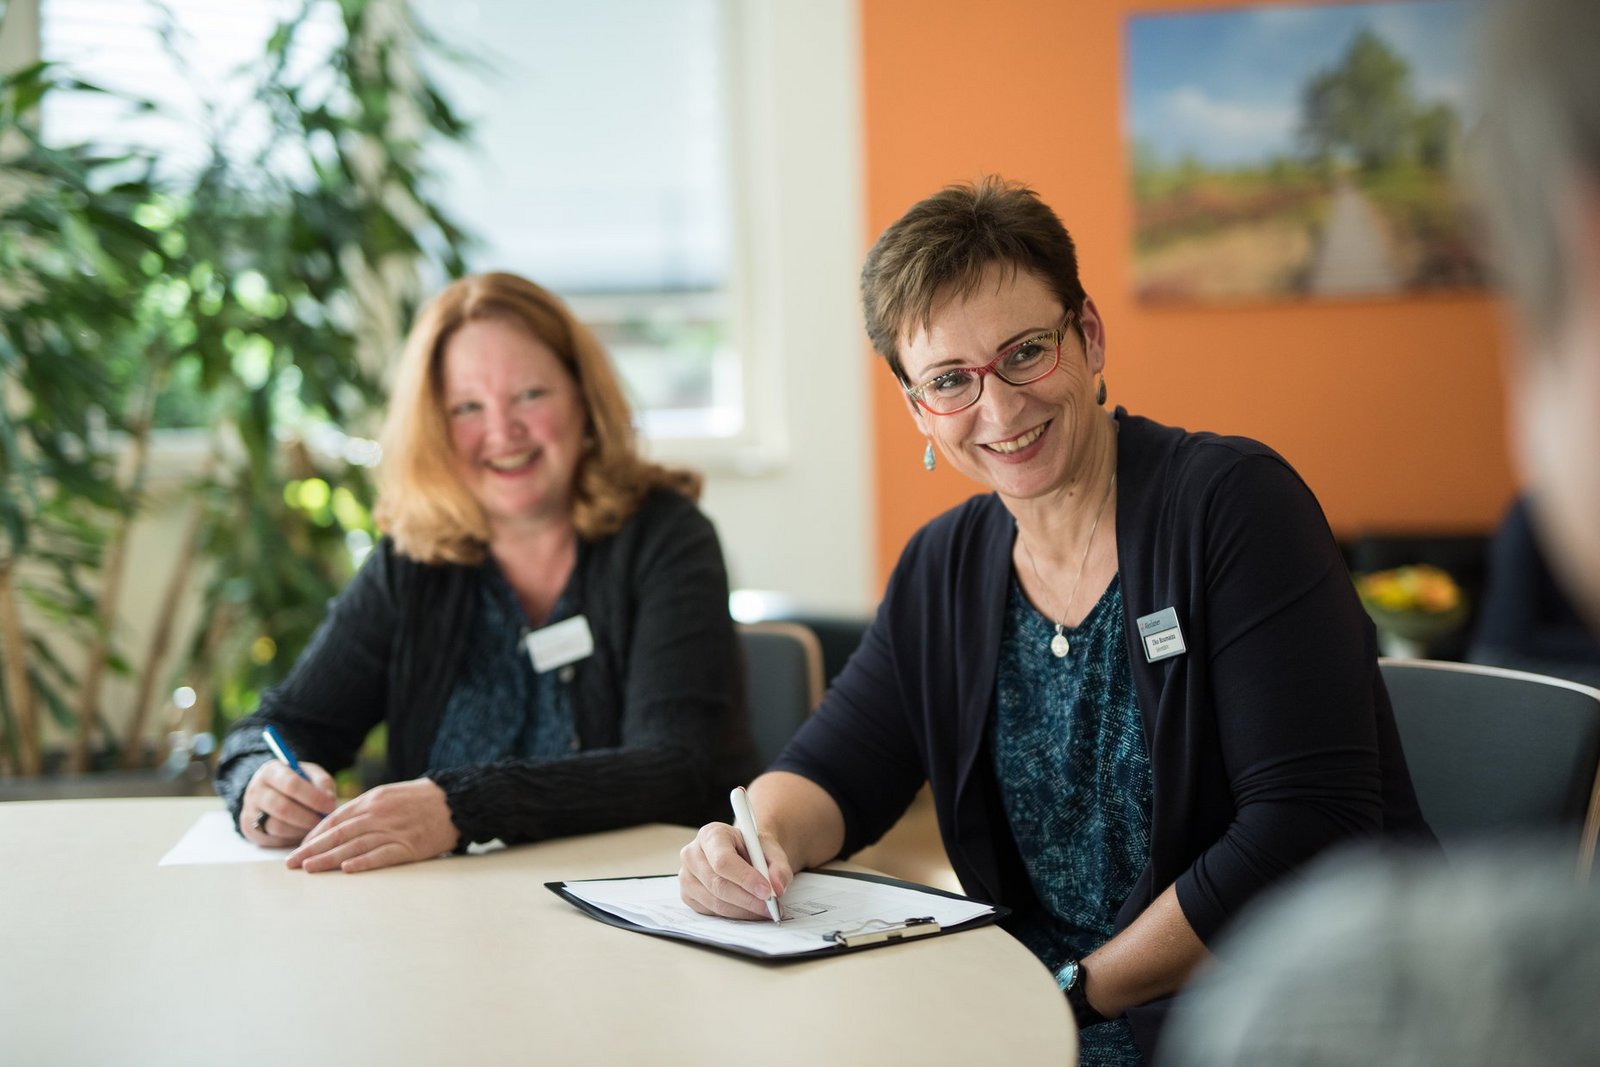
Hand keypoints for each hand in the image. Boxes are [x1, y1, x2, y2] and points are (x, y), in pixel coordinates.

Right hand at [241, 759, 337, 847]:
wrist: (272, 792)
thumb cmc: (298, 783)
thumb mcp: (311, 775)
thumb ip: (323, 783)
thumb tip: (329, 800)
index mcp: (271, 771)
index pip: (291, 784)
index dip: (313, 797)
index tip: (330, 806)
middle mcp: (255, 790)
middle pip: (283, 808)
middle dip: (308, 818)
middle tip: (323, 821)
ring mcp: (250, 811)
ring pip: (277, 827)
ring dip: (301, 830)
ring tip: (314, 827)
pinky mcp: (250, 830)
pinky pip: (273, 840)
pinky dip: (291, 839)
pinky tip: (301, 832)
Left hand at [287, 777, 459, 873]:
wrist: (456, 801)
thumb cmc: (422, 799)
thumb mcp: (390, 795)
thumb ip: (365, 808)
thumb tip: (338, 825)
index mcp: (373, 799)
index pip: (336, 818)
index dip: (315, 834)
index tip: (299, 848)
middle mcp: (380, 813)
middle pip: (339, 833)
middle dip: (313, 849)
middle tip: (292, 863)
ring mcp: (395, 830)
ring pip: (355, 845)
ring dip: (330, 858)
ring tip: (310, 869)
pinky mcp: (410, 846)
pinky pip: (383, 855)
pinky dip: (364, 862)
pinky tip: (347, 869)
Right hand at [678, 821, 793, 919]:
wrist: (742, 854)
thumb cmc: (752, 849)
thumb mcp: (770, 850)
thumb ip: (778, 866)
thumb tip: (777, 888)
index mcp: (711, 835)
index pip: (723, 861)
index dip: (745, 878)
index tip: (767, 891)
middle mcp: (692, 854)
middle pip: (718, 884)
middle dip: (748, 900)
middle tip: (771, 907)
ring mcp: (686, 876)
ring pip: (715, 902)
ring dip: (743, 911)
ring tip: (764, 910)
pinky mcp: (687, 895)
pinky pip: (711, 912)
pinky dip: (734, 915)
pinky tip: (749, 910)